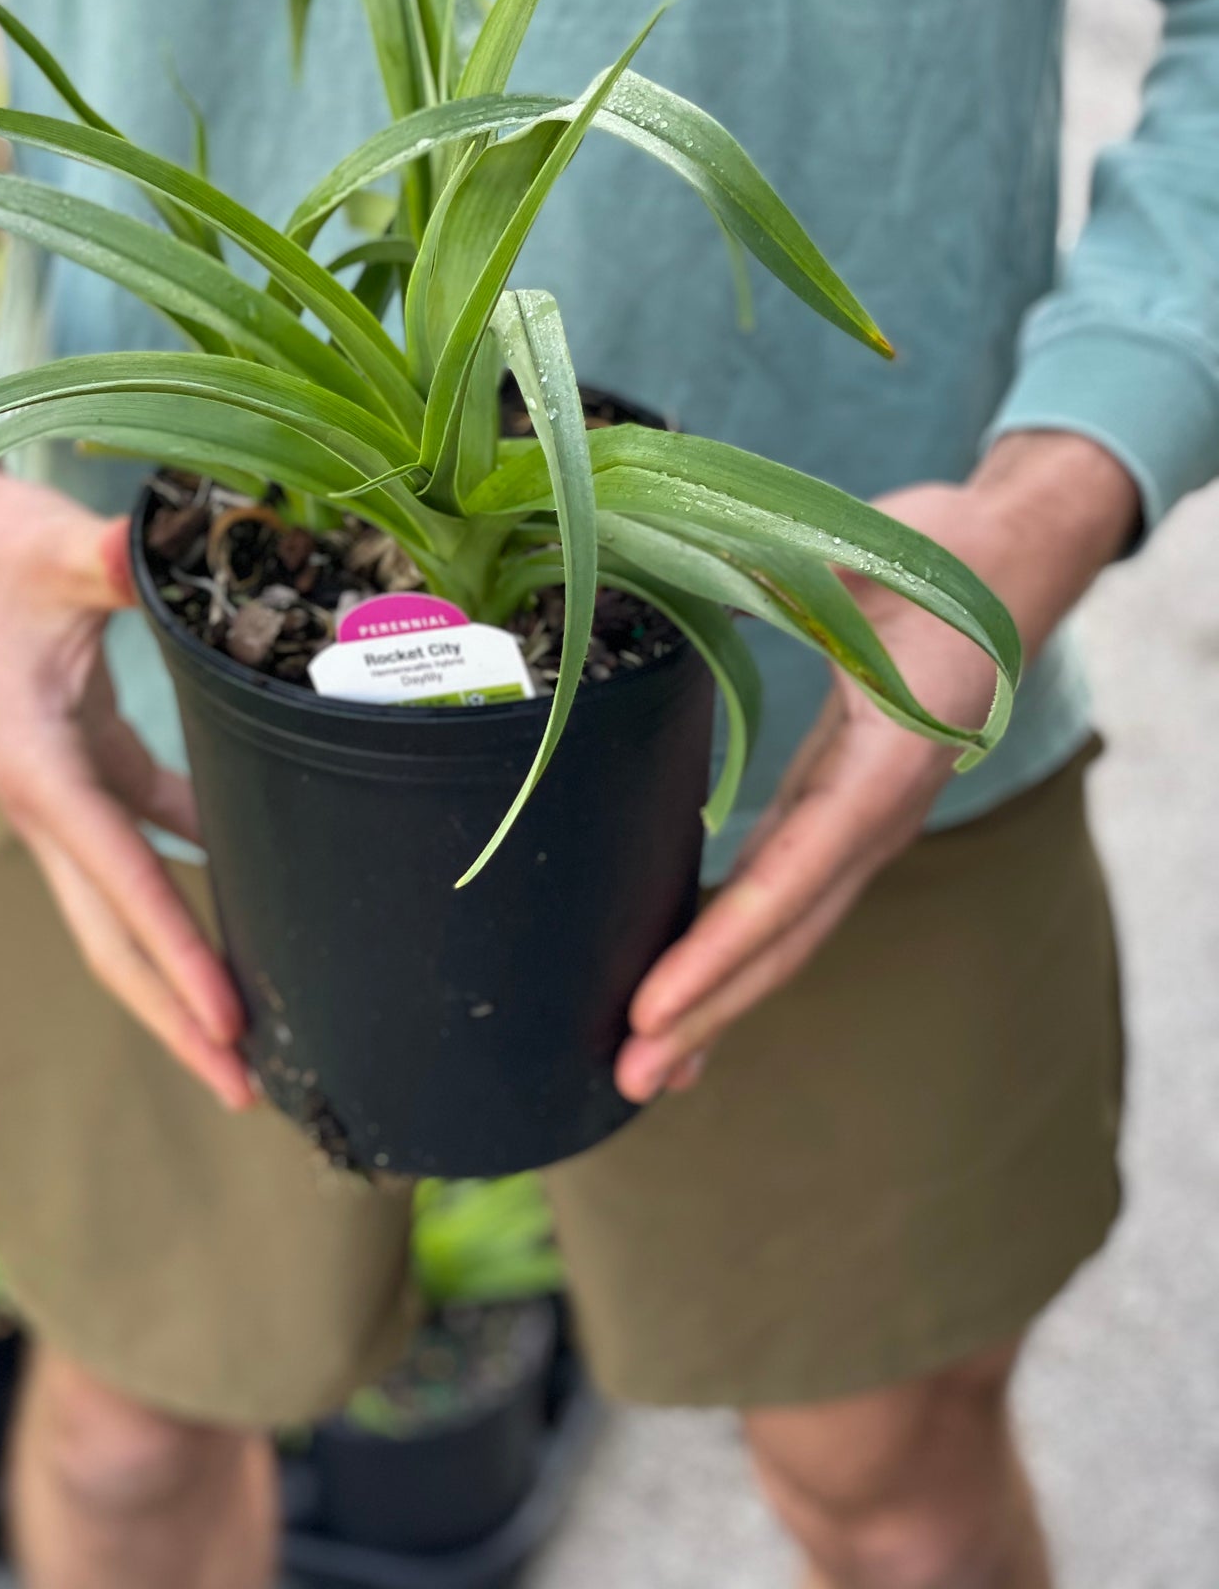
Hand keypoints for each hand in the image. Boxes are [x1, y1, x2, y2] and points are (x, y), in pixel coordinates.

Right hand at [0, 339, 251, 1109]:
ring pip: (123, 911)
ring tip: (248, 1043)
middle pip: (112, 939)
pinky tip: (253, 904)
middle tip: (247, 1090)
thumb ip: (113, 557)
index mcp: (40, 767)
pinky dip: (190, 888)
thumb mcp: (58, 548)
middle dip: (175, 1016)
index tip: (228, 1015)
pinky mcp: (89, 772)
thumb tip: (158, 543)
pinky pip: (145, 849)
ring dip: (179, 974)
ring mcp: (67, 797)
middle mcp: (48, 802)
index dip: (176, 948)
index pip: (120, 877)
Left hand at [615, 431, 1139, 1103]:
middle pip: (786, 939)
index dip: (718, 953)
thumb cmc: (932, 557)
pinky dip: (740, 952)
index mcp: (883, 770)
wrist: (1004, 559)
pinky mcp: (846, 810)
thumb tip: (663, 573)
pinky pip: (790, 900)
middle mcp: (879, 816)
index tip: (653, 1008)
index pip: (787, 883)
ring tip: (652, 1067)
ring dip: (721, 1001)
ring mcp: (865, 822)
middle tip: (630, 1077)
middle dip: (707, 1014)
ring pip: (790, 933)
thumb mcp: (844, 558)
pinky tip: (694, 986)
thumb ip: (761, 579)